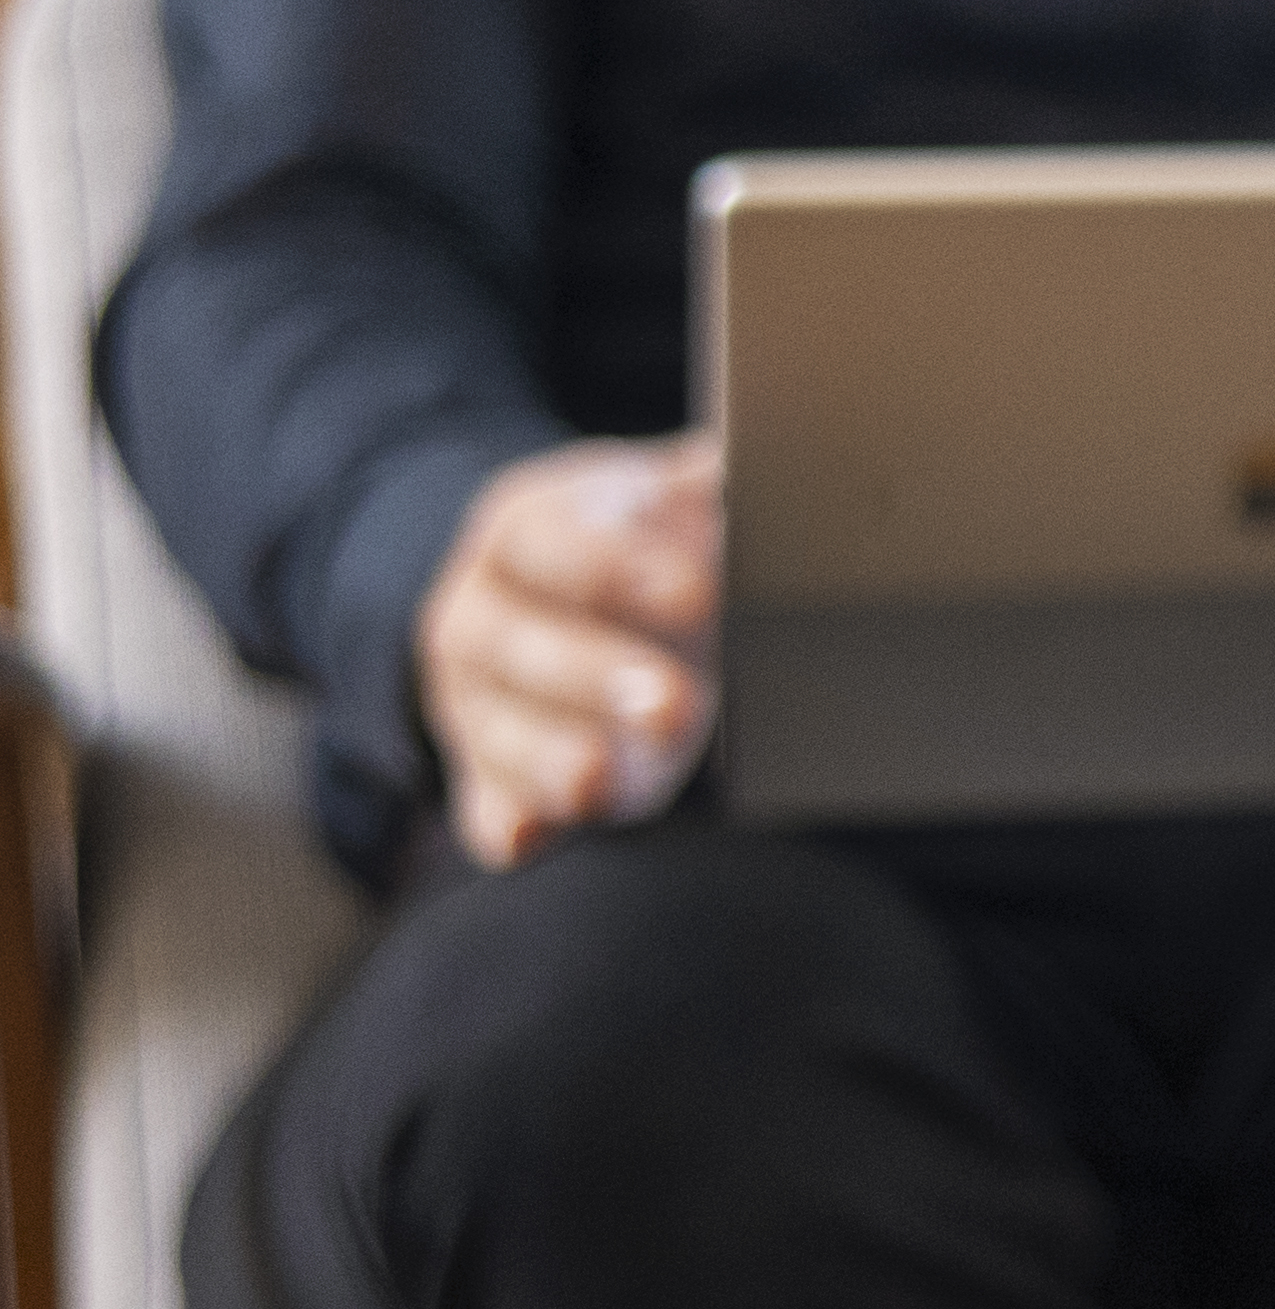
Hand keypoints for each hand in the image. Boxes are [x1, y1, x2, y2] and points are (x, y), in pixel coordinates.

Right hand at [416, 435, 722, 868]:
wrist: (530, 591)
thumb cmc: (627, 539)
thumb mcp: (652, 490)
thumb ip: (703, 485)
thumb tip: (766, 472)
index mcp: (521, 534)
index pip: (549, 545)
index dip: (617, 568)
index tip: (697, 591)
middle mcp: (477, 619)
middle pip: (521, 647)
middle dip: (596, 676)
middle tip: (674, 701)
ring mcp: (475, 703)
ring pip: (498, 735)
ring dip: (555, 759)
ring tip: (605, 776)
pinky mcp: (489, 774)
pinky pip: (487, 806)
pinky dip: (509, 825)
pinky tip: (531, 836)